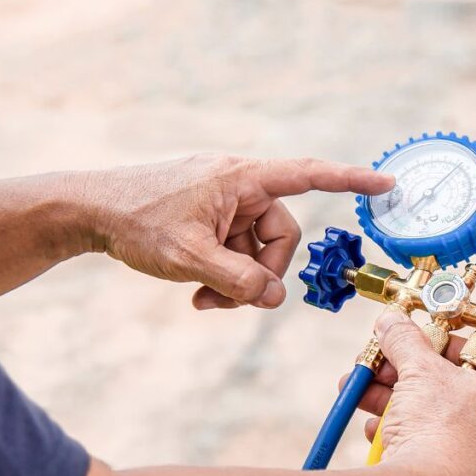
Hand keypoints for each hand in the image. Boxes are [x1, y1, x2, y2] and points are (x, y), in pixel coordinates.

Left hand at [80, 155, 392, 309]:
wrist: (87, 210)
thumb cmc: (135, 220)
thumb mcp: (189, 257)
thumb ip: (238, 280)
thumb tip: (276, 297)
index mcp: (242, 178)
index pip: (308, 175)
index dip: (351, 180)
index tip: (387, 181)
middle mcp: (239, 185)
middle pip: (280, 235)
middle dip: (261, 273)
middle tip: (229, 299)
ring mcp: (224, 202)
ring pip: (256, 250)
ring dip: (237, 281)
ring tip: (203, 299)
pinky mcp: (209, 217)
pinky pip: (235, 250)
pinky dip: (223, 274)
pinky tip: (196, 292)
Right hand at [342, 309, 475, 475]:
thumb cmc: (440, 433)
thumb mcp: (418, 369)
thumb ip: (405, 339)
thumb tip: (393, 323)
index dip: (441, 341)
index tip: (415, 337)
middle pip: (447, 385)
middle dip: (404, 372)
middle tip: (381, 362)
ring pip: (430, 414)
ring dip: (392, 400)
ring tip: (362, 391)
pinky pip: (424, 443)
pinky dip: (398, 432)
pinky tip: (373, 428)